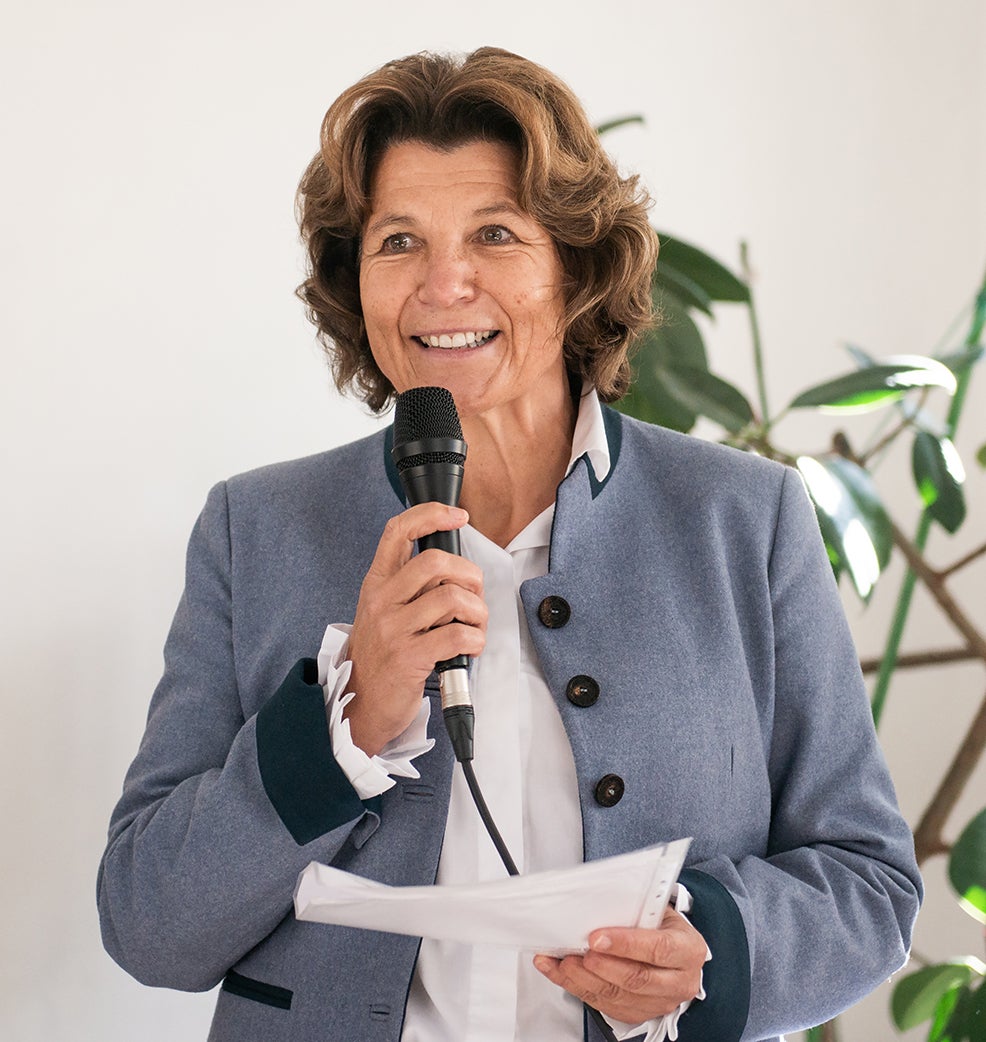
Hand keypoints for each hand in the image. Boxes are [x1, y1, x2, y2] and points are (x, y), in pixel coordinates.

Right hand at [344, 503, 486, 755]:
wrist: (360, 704)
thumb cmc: (381, 656)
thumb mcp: (382, 611)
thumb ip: (408, 585)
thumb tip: (452, 565)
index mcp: (376, 584)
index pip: (397, 531)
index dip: (430, 515)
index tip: (457, 516)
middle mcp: (381, 601)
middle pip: (435, 562)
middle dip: (469, 575)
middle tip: (474, 595)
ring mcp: (394, 629)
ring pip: (451, 598)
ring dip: (477, 612)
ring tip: (475, 626)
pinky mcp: (409, 657)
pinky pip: (457, 633)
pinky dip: (476, 639)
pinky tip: (471, 646)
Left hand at [534, 907, 707, 1024]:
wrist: (678, 954)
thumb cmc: (666, 929)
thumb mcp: (662, 911)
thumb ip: (638, 910)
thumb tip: (600, 901)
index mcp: (687, 950)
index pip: (657, 948)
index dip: (625, 944)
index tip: (596, 937)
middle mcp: (678, 981)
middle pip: (637, 979)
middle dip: (601, 966)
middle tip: (576, 953)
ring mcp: (660, 1002)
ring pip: (618, 997)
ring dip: (584, 980)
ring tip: (563, 963)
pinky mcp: (640, 1014)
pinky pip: (606, 1006)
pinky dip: (580, 989)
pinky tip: (562, 974)